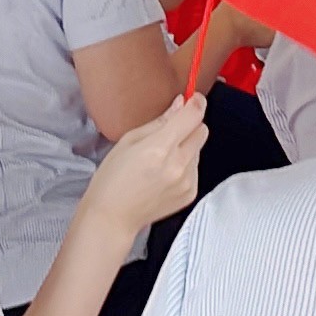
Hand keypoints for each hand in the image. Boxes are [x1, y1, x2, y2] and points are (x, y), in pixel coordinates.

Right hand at [81, 91, 207, 233]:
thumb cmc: (113, 178)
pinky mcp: (190, 193)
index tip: (194, 99)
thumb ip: (159, 122)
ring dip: (187, 147)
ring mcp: (186, 181)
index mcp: (160, 148)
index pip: (193, 116)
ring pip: (199, 150)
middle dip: (190, 126)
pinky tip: (165, 173)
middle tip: (171, 131)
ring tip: (162, 159)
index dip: (196, 103)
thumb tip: (180, 104)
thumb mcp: (128, 140)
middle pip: (202, 131)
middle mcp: (178, 165)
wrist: (113, 217)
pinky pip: (196, 168)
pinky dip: (185, 166)